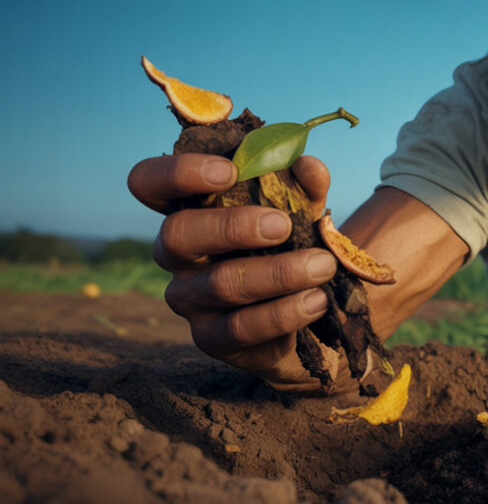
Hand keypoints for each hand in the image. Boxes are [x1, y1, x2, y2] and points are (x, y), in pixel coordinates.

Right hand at [127, 153, 337, 390]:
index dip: (177, 173)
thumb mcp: (302, 211)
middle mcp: (177, 255)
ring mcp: (189, 299)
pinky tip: (317, 300)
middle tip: (284, 225)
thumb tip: (306, 165)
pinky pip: (242, 327)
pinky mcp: (211, 338)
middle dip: (232, 226)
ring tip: (323, 265)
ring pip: (221, 283)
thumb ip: (305, 186)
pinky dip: (285, 312)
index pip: (149, 183)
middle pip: (176, 234)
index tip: (230, 170)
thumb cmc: (291, 247)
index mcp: (190, 211)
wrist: (307, 312)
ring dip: (278, 272)